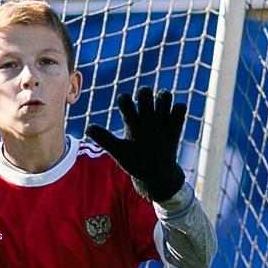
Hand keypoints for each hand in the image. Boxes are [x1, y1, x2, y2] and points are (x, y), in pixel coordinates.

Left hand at [85, 89, 188, 203]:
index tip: (125, 105)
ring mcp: (162, 120)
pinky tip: (172, 124)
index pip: (126, 101)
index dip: (125, 101)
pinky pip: (180, 108)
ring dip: (163, 99)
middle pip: (146, 93)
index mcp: (131, 120)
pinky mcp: (176, 126)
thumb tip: (87, 128)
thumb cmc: (134, 161)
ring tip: (160, 112)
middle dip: (145, 95)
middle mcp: (146, 116)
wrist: (155, 174)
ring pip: (165, 96)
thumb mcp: (118, 151)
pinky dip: (178, 111)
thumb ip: (104, 138)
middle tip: (144, 106)